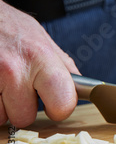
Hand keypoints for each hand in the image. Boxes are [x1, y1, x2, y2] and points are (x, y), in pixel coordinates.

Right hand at [0, 1, 78, 126]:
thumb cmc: (6, 25)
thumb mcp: (40, 39)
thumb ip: (60, 65)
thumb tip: (78, 88)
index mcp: (41, 58)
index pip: (62, 104)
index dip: (59, 108)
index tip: (53, 104)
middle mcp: (14, 69)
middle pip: (25, 118)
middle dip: (21, 108)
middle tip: (18, 89)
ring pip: (1, 118)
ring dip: (1, 106)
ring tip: (1, 82)